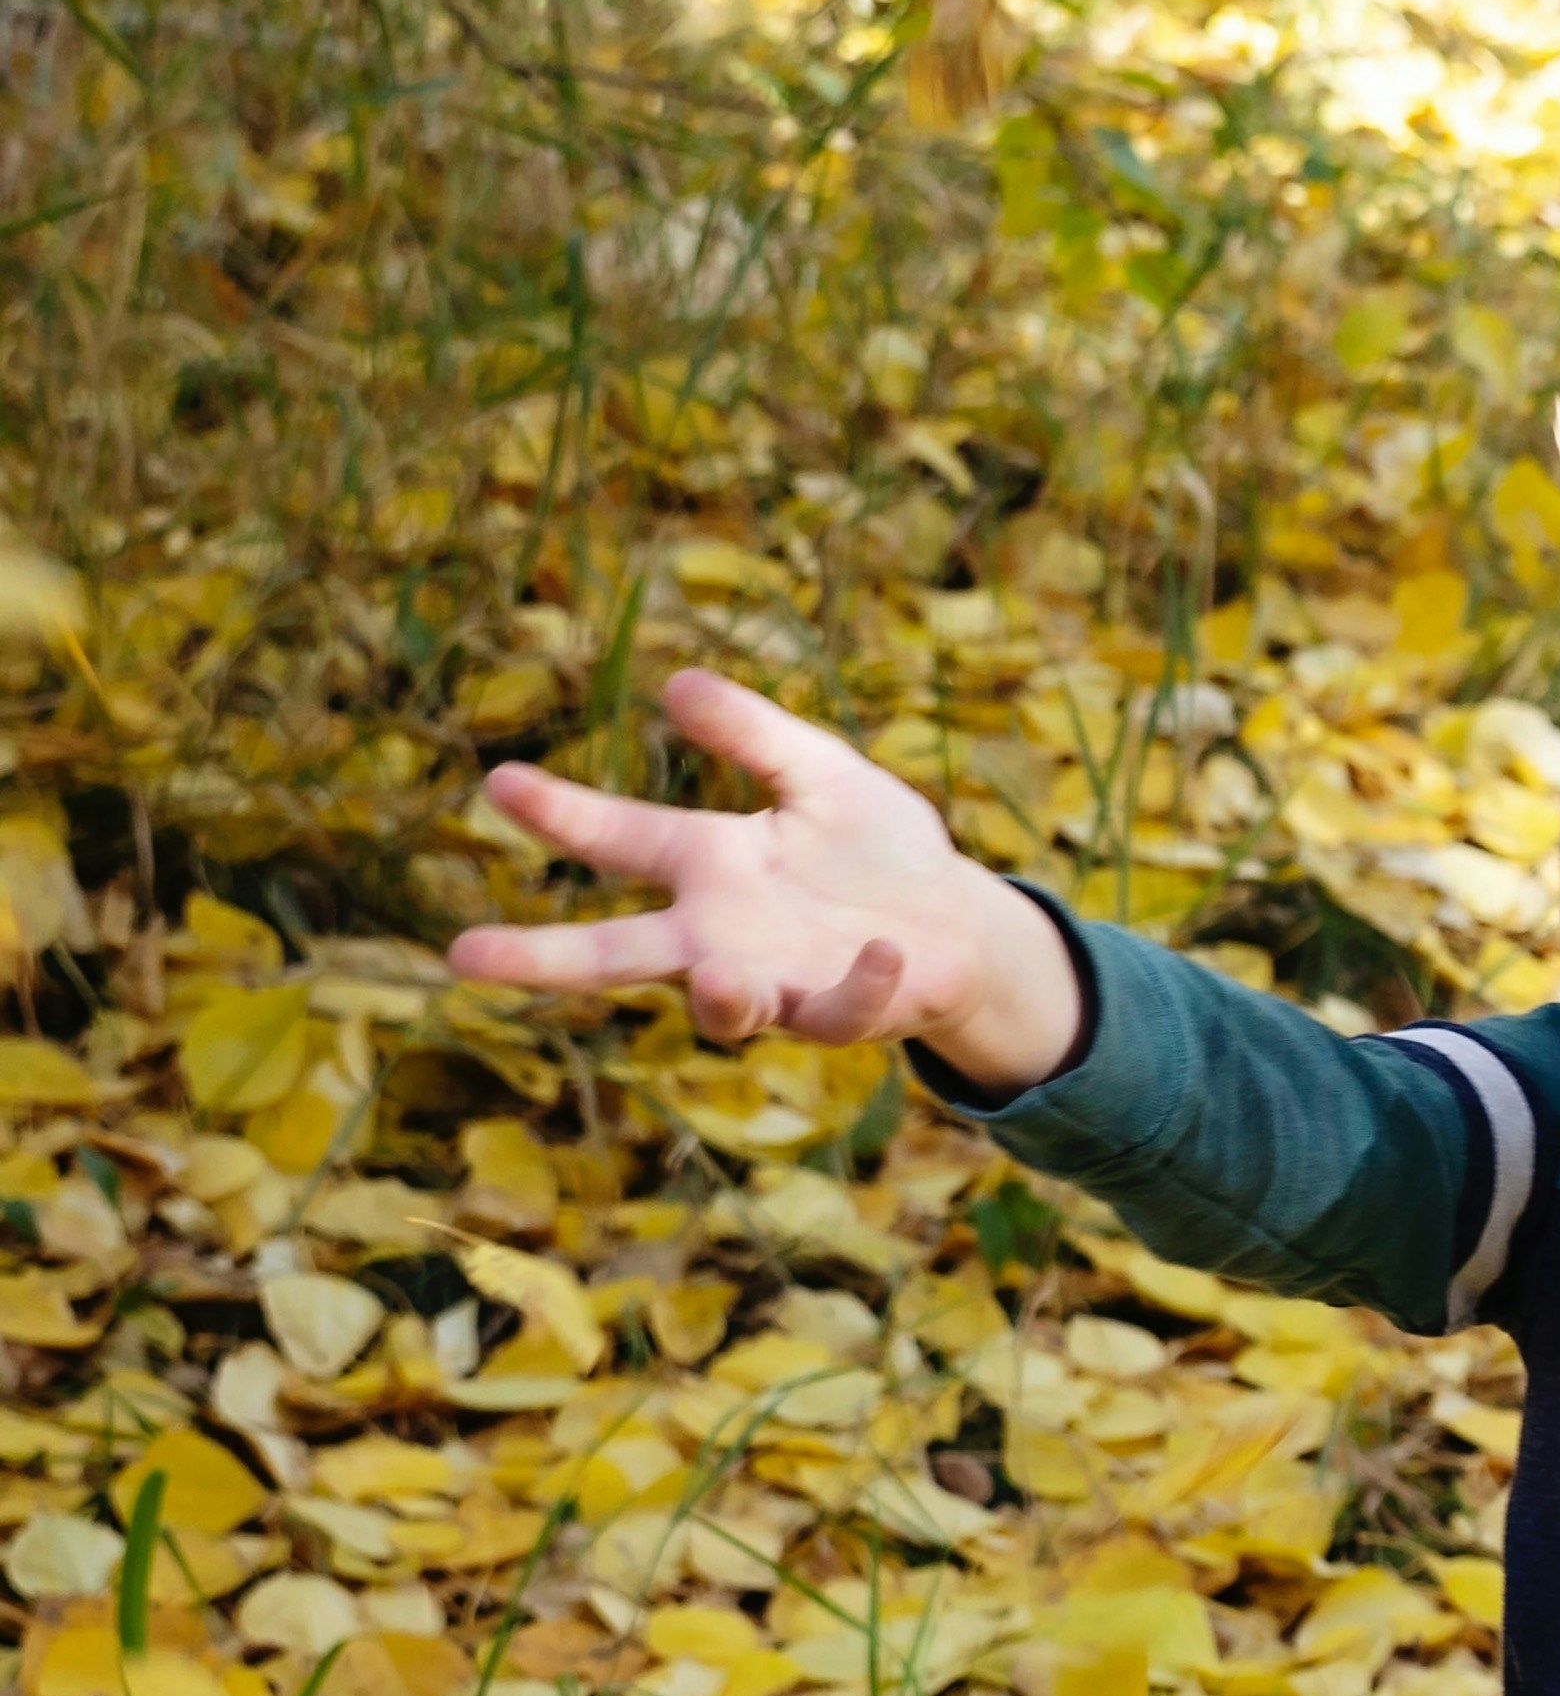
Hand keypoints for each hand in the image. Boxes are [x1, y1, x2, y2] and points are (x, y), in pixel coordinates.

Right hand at [448, 669, 1086, 1084]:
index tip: (499, 781)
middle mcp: (718, 935)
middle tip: (464, 956)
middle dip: (542, 959)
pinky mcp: (842, 1014)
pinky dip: (860, 986)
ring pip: (722, 1007)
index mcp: (707, 865)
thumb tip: (677, 681)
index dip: (559, 813)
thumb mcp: (821, 774)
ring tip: (723, 979)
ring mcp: (775, 983)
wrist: (959, 924)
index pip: (617, 837)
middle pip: (614, 953)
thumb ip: (754, 734)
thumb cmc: (877, 849)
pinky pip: (837, 1012)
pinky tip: (885, 951)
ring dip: (721, 998)